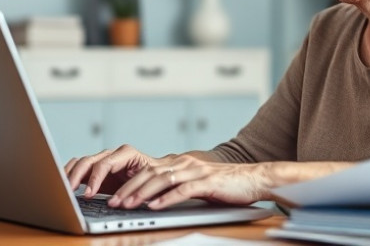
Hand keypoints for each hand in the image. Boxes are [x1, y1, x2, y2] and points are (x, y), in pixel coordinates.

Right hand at [64, 144, 162, 198]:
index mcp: (126, 154)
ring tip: (63, 188)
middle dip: (77, 176)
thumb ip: (131, 189)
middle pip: (89, 161)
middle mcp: (112, 154)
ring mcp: (102, 160)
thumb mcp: (146, 183)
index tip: (88, 194)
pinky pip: (79, 167)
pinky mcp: (95, 169)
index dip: (95, 179)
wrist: (154, 175)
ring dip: (70, 174)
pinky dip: (70, 174)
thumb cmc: (152, 178)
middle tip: (69, 191)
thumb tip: (119, 201)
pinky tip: (64, 184)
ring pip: (81, 162)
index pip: (105, 164)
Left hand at [108, 154, 271, 209]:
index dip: (129, 183)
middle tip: (114, 202)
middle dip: (129, 189)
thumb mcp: (196, 183)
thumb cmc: (226, 184)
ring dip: (142, 193)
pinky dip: (166, 199)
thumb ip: (177, 186)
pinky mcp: (207, 182)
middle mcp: (185, 163)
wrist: (255, 178)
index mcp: (180, 163)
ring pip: (162, 180)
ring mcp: (196, 171)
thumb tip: (154, 199)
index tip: (114, 196)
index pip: (148, 171)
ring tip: (128, 205)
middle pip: (150, 174)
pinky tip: (155, 207)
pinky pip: (183, 190)